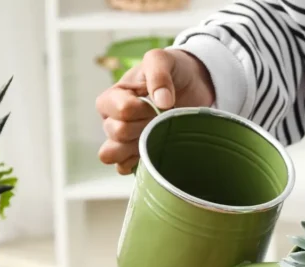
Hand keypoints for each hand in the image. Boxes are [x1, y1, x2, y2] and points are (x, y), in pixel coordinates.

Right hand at [95, 48, 214, 174]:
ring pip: (112, 154)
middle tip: (160, 119)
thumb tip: (162, 102)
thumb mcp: (163, 60)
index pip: (117, 110)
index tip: (155, 104)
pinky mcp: (137, 154)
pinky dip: (136, 164)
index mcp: (115, 96)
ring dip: (135, 148)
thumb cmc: (172, 70)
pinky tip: (153, 153)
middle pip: (116, 133)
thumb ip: (158, 74)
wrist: (192, 85)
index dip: (139, 110)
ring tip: (155, 136)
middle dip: (142, 127)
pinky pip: (123, 168)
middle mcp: (113, 118)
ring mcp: (125, 139)